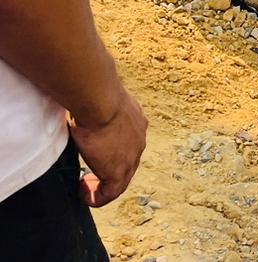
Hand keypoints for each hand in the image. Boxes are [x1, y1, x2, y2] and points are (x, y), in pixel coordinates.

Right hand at [69, 85, 147, 206]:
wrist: (100, 102)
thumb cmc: (95, 97)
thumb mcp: (100, 104)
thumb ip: (96, 109)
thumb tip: (82, 107)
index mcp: (135, 123)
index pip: (128, 144)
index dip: (112, 153)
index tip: (94, 155)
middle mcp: (138, 141)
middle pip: (127, 164)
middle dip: (108, 171)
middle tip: (90, 176)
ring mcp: (131, 157)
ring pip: (120, 181)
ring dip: (102, 186)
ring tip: (85, 187)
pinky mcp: (118, 172)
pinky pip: (110, 193)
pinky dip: (97, 197)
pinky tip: (84, 194)